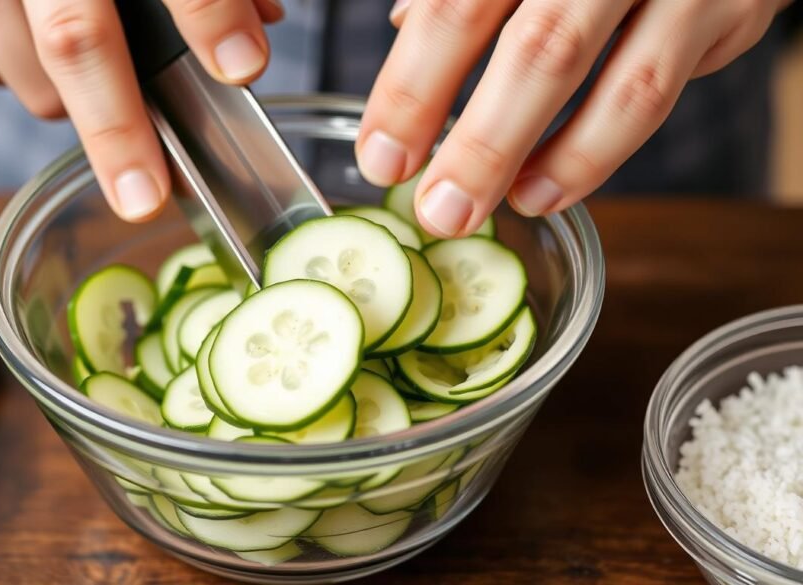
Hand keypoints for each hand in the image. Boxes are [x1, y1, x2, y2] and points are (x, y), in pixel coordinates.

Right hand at [0, 0, 282, 220]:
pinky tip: (32, 41)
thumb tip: (258, 22)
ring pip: (30, 78)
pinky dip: (20, 73)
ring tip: (93, 65)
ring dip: (71, 97)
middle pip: (75, 42)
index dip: (207, 15)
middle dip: (116, 127)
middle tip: (145, 194)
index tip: (240, 65)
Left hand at [359, 0, 788, 237]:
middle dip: (480, 143)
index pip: (455, 8)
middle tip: (437, 210)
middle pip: (539, 50)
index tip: (383, 156)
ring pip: (617, 83)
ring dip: (551, 161)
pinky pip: (658, 92)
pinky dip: (598, 151)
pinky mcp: (726, 9)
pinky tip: (547, 189)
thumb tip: (403, 26)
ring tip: (494, 210)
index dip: (414, 86)